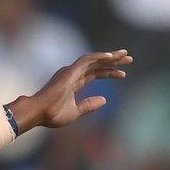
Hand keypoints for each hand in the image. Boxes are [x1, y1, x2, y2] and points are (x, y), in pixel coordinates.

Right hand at [7, 50, 132, 133]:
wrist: (39, 113)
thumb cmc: (52, 115)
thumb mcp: (76, 112)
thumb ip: (89, 105)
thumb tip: (104, 100)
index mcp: (74, 82)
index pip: (95, 74)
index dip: (109, 72)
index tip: (123, 74)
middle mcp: (73, 74)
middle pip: (97, 64)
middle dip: (113, 61)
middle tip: (129, 58)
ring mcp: (71, 71)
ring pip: (94, 59)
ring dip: (110, 56)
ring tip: (125, 55)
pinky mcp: (69, 71)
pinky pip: (86, 60)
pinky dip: (98, 57)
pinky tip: (111, 57)